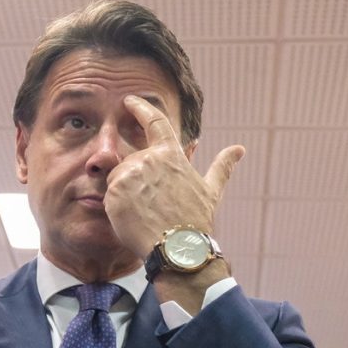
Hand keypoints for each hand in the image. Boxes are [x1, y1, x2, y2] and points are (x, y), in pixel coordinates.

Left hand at [104, 95, 243, 257]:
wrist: (177, 247)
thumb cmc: (195, 220)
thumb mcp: (211, 191)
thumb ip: (221, 167)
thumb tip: (239, 149)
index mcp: (171, 155)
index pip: (154, 122)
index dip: (140, 108)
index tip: (129, 100)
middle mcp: (149, 159)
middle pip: (130, 162)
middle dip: (134, 180)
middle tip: (149, 204)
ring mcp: (130, 174)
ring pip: (117, 178)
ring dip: (125, 193)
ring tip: (144, 211)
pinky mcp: (114, 191)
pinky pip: (108, 194)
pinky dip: (116, 205)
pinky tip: (132, 217)